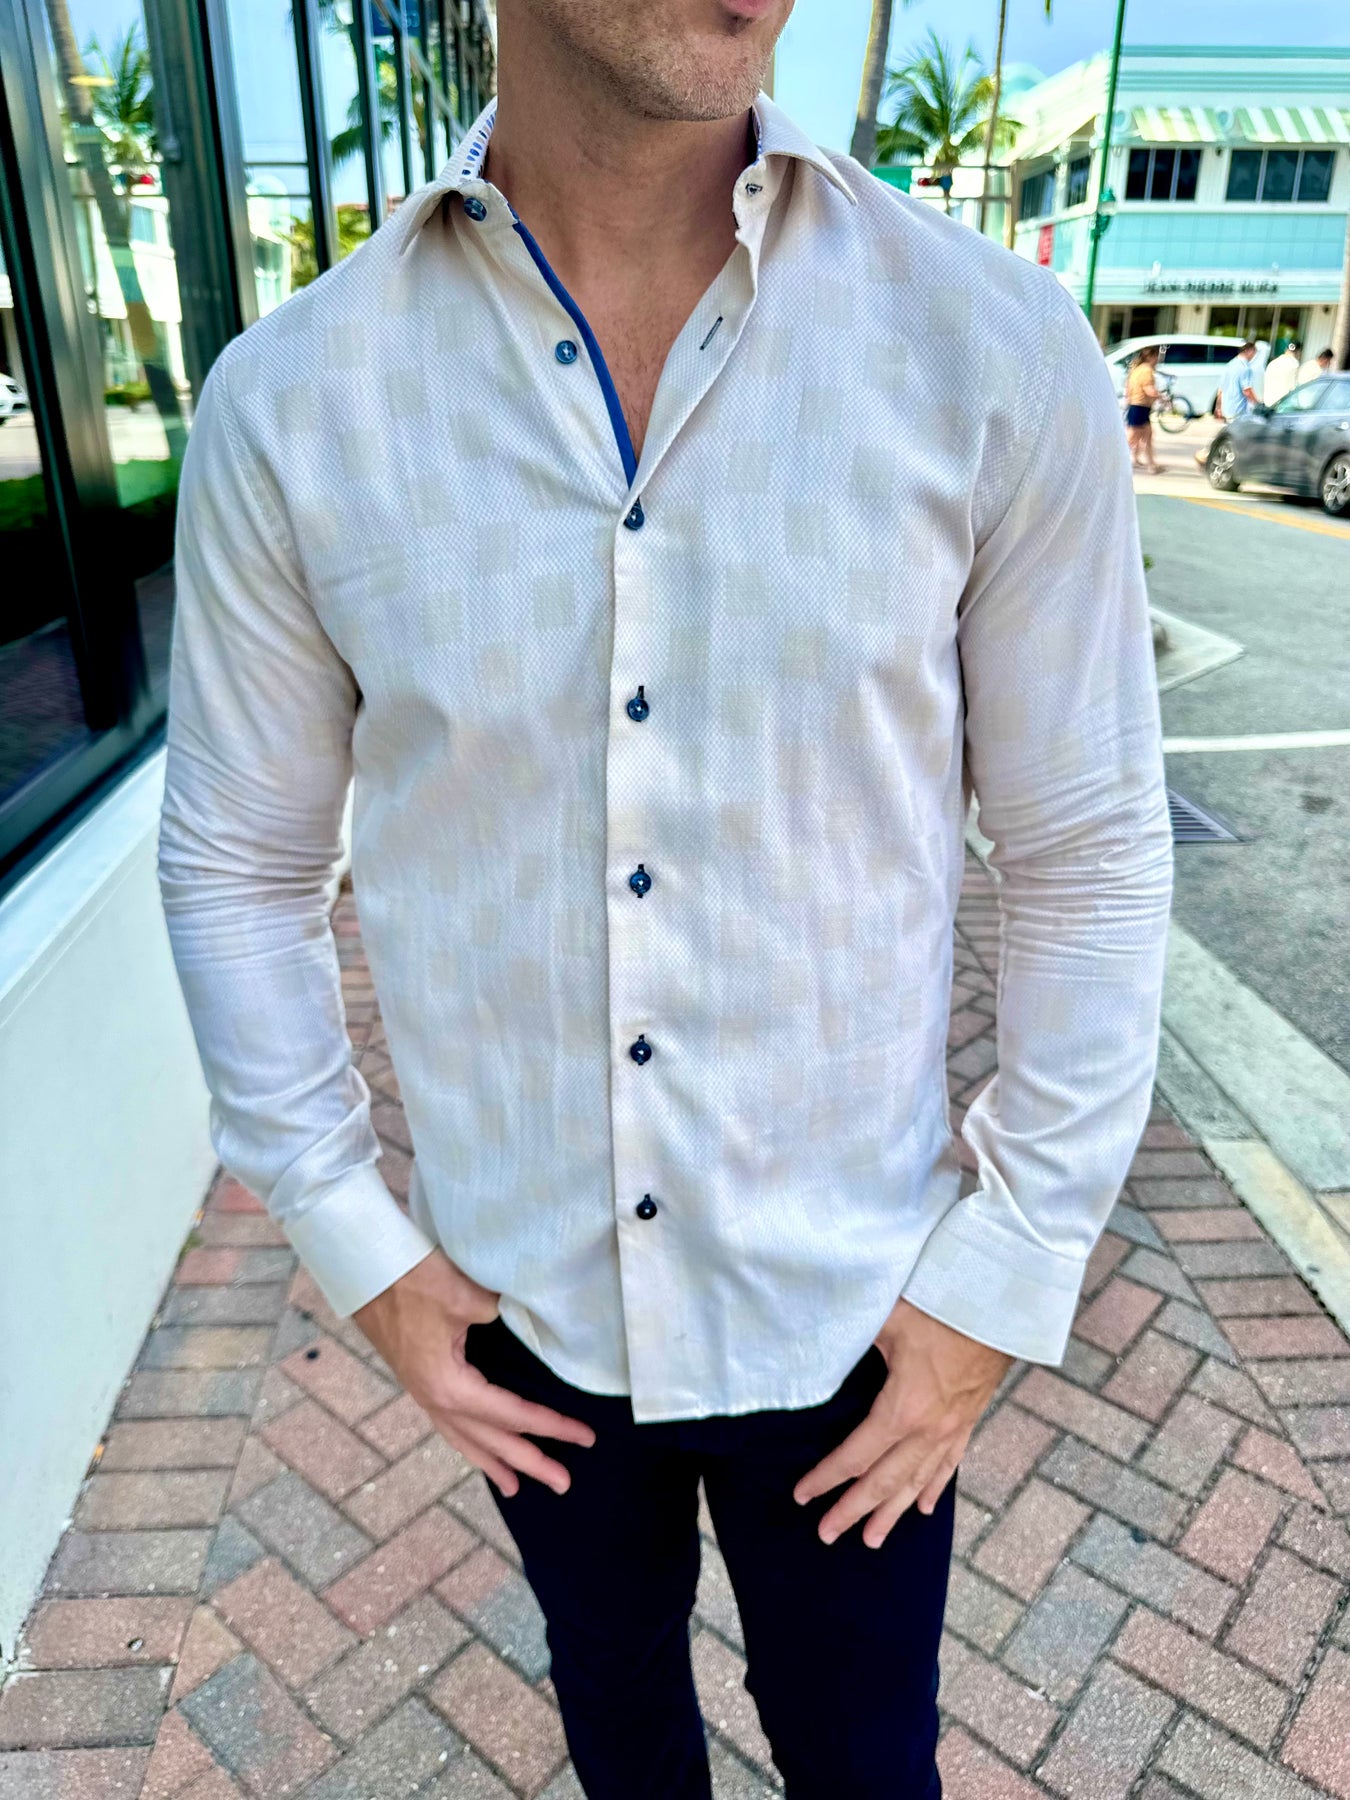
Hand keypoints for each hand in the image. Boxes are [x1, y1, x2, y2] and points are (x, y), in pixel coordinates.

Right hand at [353, 1249, 594, 1496]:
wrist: (367, 1269)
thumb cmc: (415, 1280)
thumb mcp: (466, 1296)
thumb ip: (505, 1316)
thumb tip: (533, 1324)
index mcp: (450, 1387)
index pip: (513, 1415)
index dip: (551, 1426)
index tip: (585, 1437)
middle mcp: (436, 1400)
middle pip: (491, 1441)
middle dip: (529, 1463)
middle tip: (562, 1483)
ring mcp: (423, 1393)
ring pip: (465, 1440)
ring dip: (494, 1463)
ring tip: (516, 1488)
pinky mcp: (418, 1381)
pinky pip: (450, 1425)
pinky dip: (470, 1443)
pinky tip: (477, 1446)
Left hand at [793, 1299, 1011, 1548]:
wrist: (1001, 1306)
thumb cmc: (942, 1306)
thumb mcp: (886, 1319)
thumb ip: (850, 1337)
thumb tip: (816, 1347)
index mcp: (902, 1409)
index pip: (855, 1456)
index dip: (826, 1478)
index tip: (802, 1495)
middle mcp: (927, 1430)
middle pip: (883, 1482)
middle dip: (853, 1510)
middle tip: (828, 1535)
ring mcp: (951, 1428)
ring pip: (917, 1482)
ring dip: (892, 1513)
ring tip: (873, 1539)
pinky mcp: (969, 1418)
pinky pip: (949, 1464)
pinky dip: (933, 1488)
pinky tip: (923, 1508)